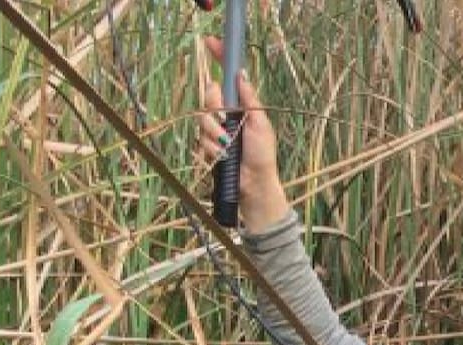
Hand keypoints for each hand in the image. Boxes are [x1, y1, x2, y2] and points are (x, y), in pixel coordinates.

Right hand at [197, 37, 290, 230]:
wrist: (254, 184)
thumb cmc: (262, 155)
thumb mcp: (260, 124)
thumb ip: (249, 100)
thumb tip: (241, 74)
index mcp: (240, 105)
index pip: (226, 77)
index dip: (219, 58)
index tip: (210, 42)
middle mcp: (225, 114)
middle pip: (208, 96)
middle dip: (214, 108)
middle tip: (226, 122)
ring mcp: (215, 130)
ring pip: (202, 119)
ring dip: (215, 134)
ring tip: (228, 146)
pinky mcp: (207, 146)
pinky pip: (200, 140)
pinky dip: (212, 149)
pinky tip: (222, 157)